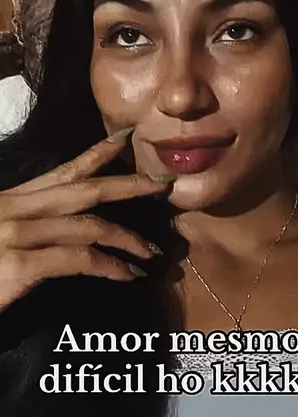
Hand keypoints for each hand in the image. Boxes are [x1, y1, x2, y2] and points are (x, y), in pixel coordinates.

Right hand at [0, 134, 172, 310]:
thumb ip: (24, 228)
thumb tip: (58, 226)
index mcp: (10, 201)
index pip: (61, 172)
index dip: (96, 155)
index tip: (125, 140)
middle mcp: (13, 209)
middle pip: (84, 190)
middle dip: (128, 184)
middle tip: (163, 184)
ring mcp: (14, 235)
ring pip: (88, 226)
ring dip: (128, 238)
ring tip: (152, 251)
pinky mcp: (18, 266)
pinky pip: (78, 260)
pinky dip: (110, 267)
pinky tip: (129, 276)